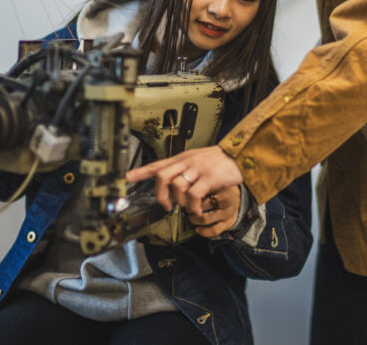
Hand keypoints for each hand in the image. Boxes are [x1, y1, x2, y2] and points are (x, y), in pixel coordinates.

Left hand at [126, 145, 243, 214]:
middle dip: (161, 195)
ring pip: (177, 187)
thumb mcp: (196, 160)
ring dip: (180, 202)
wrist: (239, 156)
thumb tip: (170, 184)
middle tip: (167, 206)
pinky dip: (194, 206)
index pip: (157, 164)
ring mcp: (197, 169)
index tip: (127, 177)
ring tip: (188, 207)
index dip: (141, 171)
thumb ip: (182, 169)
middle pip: (162, 177)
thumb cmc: (217, 161)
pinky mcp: (209, 177)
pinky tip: (198, 210)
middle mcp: (186, 162)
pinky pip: (194, 195)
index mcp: (182, 158)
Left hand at [187, 185, 241, 237]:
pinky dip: (203, 231)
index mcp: (221, 187)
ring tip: (190, 216)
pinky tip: (197, 229)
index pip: (201, 192)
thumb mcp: (214, 182)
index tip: (184, 197)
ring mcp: (227, 213)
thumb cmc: (221, 189)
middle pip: (201, 206)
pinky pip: (213, 230)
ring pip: (204, 219)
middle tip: (186, 207)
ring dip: (193, 219)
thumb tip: (183, 193)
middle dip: (189, 208)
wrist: (237, 198)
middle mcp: (225, 200)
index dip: (190, 196)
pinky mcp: (228, 223)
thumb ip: (201, 186)